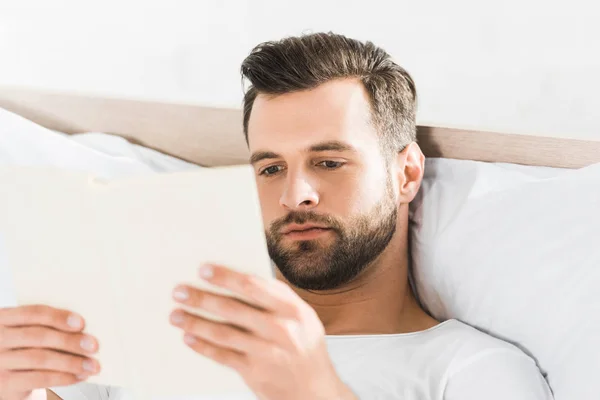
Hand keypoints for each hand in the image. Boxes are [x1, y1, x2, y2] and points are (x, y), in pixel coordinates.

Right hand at [0, 305, 100, 399]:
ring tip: (92, 365)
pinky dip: (63, 377)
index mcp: (4, 318)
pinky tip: (79, 376)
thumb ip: (47, 327)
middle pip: (38, 336)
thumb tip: (85, 330)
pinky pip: (39, 379)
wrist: (6, 378)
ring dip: (71, 362)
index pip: (33, 313)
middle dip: (70, 341)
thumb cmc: (24, 349)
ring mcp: (0, 362)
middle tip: (94, 345)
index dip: (58, 317)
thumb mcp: (28, 333)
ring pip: (40, 358)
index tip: (82, 323)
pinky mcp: (5, 383)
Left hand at [169, 264, 355, 399]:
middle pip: (233, 308)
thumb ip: (276, 298)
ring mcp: (267, 352)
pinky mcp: (255, 372)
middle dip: (202, 298)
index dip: (225, 277)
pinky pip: (222, 356)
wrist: (316, 392)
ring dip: (195, 322)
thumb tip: (239, 279)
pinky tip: (189, 337)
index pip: (253, 286)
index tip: (204, 270)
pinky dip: (203, 346)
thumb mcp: (303, 317)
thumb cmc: (306, 348)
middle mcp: (280, 329)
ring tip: (175, 315)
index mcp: (292, 309)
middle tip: (180, 291)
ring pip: (223, 333)